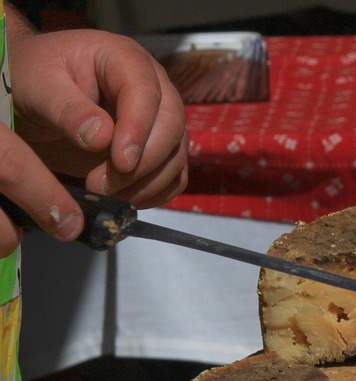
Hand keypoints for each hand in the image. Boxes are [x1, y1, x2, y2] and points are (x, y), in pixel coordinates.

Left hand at [0, 22, 187, 252]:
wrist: (34, 95)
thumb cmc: (33, 79)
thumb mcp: (38, 86)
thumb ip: (67, 109)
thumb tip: (103, 139)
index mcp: (125, 60)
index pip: (146, 93)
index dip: (138, 128)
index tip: (120, 162)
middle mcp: (154, 88)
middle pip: (171, 127)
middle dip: (143, 162)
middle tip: (101, 184)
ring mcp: (160, 121)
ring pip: (175, 156)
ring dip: (146, 183)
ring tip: (103, 193)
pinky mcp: (159, 150)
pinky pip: (173, 176)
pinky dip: (154, 193)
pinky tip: (123, 197)